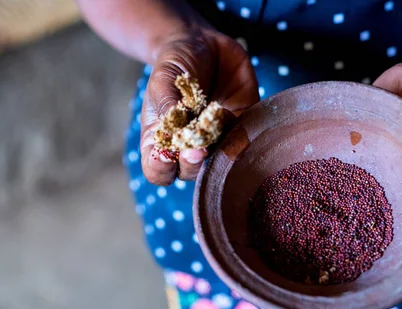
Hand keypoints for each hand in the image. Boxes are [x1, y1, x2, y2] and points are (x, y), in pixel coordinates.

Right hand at [141, 29, 258, 185]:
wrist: (201, 42)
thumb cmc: (174, 64)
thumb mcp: (162, 80)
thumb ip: (167, 106)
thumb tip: (174, 132)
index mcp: (162, 139)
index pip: (158, 171)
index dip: (161, 169)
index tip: (166, 155)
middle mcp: (189, 144)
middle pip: (190, 172)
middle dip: (193, 164)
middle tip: (197, 149)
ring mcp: (215, 138)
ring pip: (219, 160)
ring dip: (217, 147)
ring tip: (213, 120)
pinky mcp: (240, 126)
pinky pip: (242, 139)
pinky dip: (237, 130)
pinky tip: (228, 111)